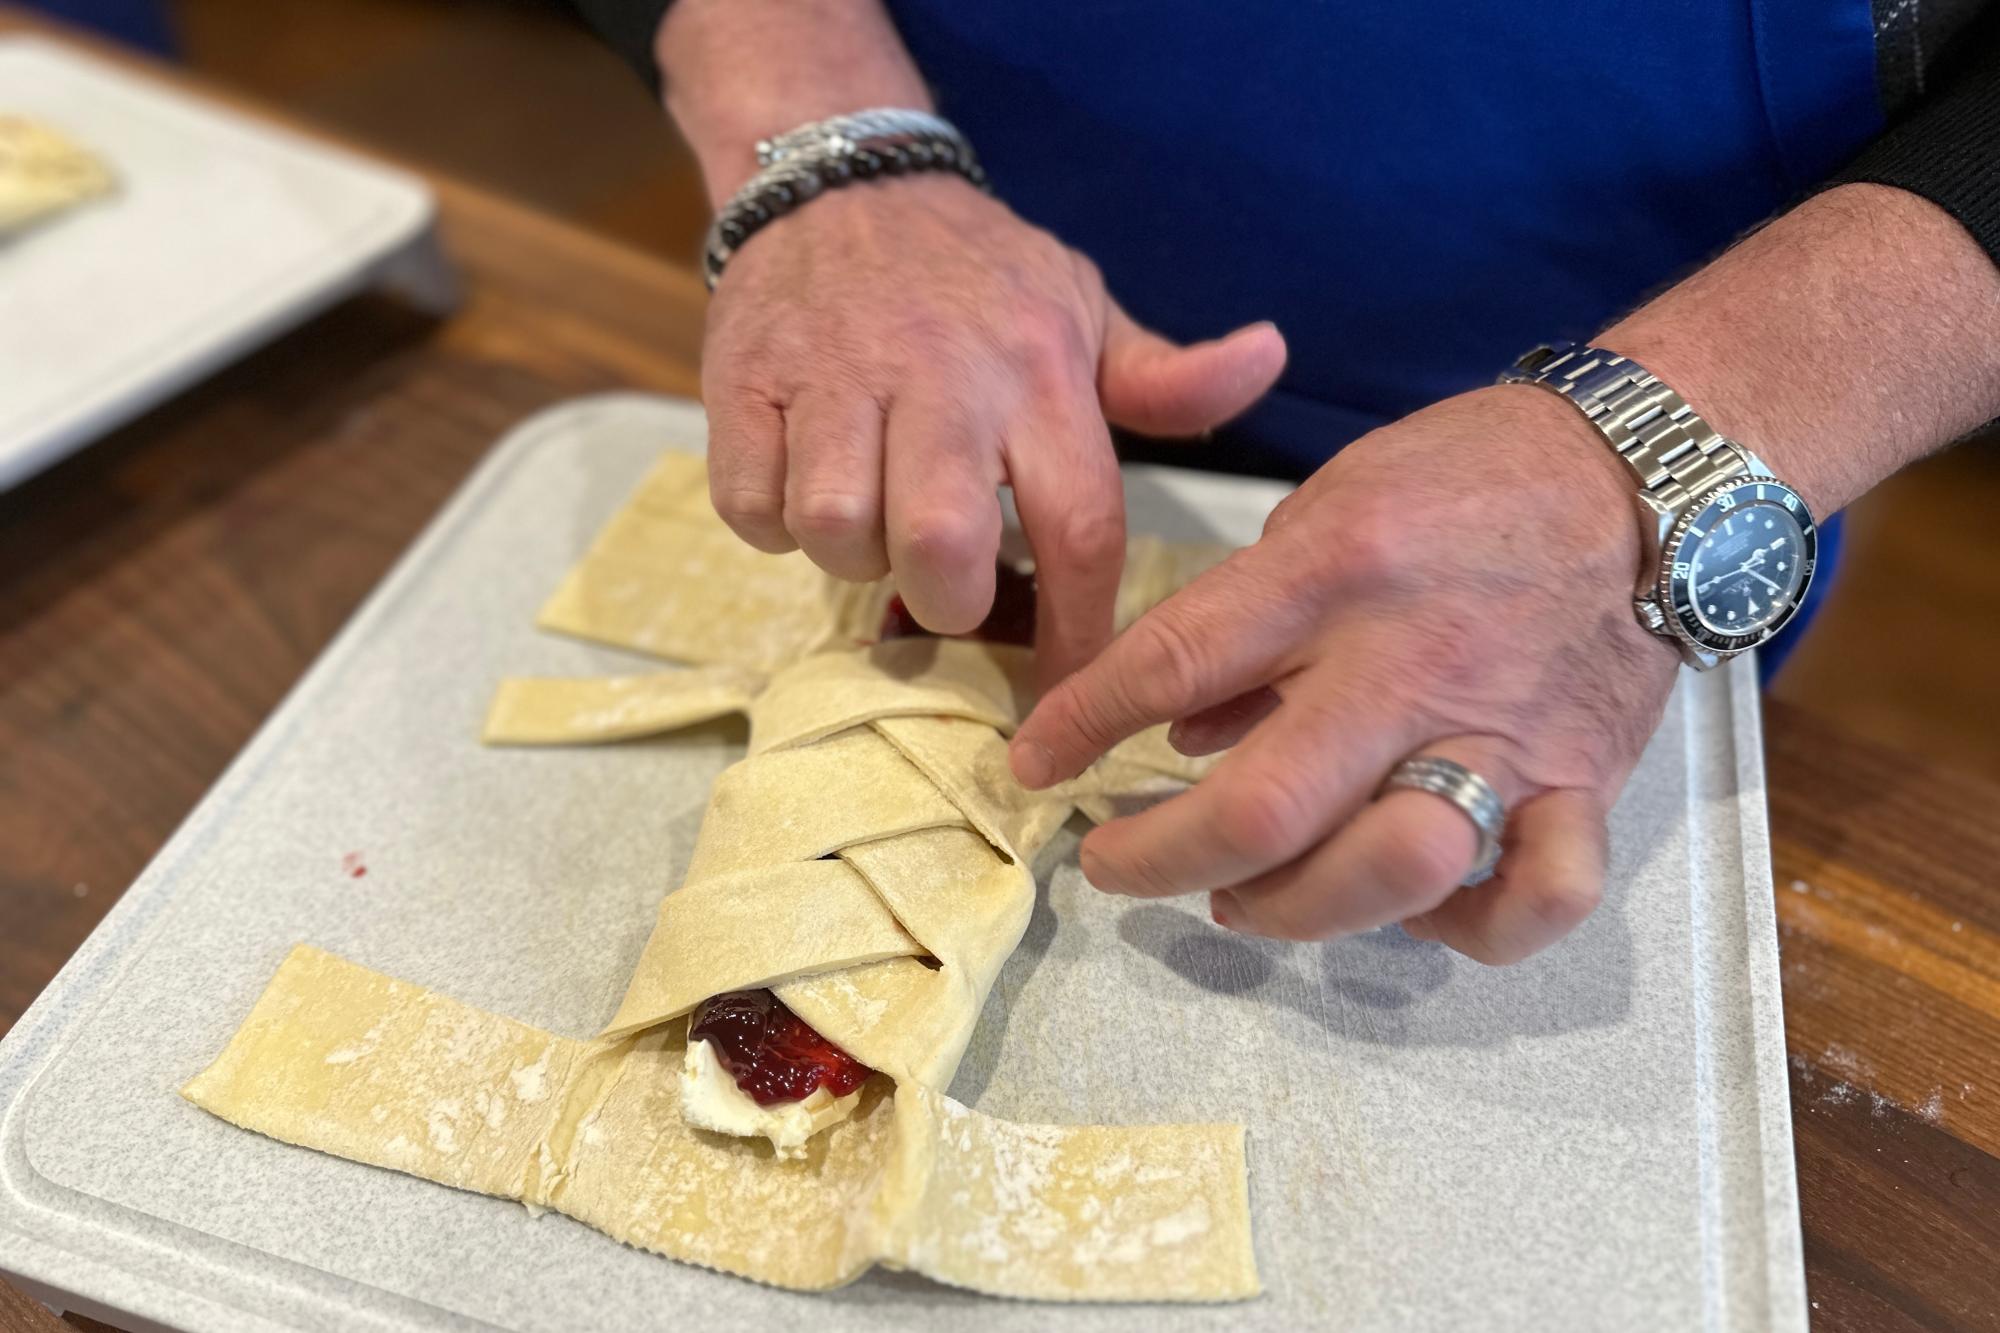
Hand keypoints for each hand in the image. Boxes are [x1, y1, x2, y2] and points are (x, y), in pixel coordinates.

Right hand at [700, 172, 1286, 681]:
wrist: (843, 181)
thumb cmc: (978, 275)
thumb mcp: (1082, 309)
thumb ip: (1166, 374)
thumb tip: (1269, 357)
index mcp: (1039, 374)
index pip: (1080, 528)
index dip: (1078, 634)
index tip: (1070, 696)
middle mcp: (943, 377)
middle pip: (943, 544)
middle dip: (945, 600)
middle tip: (944, 587)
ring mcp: (836, 377)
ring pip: (836, 527)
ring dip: (852, 555)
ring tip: (870, 521)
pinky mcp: (744, 380)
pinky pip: (753, 505)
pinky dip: (772, 522)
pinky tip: (803, 485)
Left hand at [1008, 386, 1682, 963]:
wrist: (1648, 474)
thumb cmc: (1471, 479)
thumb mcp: (1330, 505)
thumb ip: (1252, 622)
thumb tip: (1181, 737)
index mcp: (1337, 571)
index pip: (1174, 665)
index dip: (1081, 726)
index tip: (1035, 763)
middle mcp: (1412, 663)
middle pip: (1262, 809)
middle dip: (1155, 857)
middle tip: (1112, 863)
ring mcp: (1503, 734)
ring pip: (1385, 873)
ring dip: (1289, 908)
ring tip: (1240, 894)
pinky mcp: (1581, 782)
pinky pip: (1532, 899)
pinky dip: (1466, 928)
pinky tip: (1412, 909)